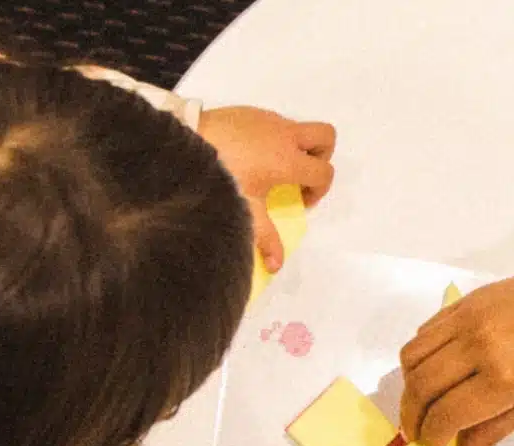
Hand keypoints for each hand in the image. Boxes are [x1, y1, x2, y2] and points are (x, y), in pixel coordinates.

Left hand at [199, 107, 336, 270]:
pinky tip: (252, 156)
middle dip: (322, 157)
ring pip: (299, 129)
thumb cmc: (221, 177)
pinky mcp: (251, 111)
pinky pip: (275, 123)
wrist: (188, 145)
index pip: (324, 172)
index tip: (301, 201)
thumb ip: (266, 236)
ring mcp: (269, 119)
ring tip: (272, 170)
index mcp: (289, 160)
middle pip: (326, 136)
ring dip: (297, 148)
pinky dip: (275, 139)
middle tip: (302, 176)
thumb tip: (277, 266)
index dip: (320, 190)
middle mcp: (285, 135)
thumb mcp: (245, 209)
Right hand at [399, 259, 513, 445]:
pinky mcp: (467, 302)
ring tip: (421, 402)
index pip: (446, 415)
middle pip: (421, 388)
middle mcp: (478, 347)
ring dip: (410, 386)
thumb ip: (494, 430)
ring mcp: (469, 320)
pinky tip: (434, 370)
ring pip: (412, 356)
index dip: (432, 438)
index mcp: (504, 378)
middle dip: (412, 418)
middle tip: (417, 433)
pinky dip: (420, 355)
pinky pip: (426, 331)